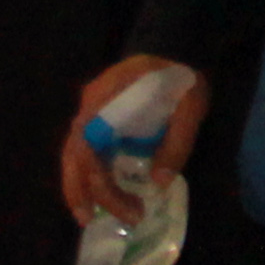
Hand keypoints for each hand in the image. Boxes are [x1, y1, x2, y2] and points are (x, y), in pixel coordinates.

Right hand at [60, 56, 206, 227]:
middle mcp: (91, 105)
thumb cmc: (182, 76)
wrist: (177, 44)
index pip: (90, 150)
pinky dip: (89, 169)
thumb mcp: (190, 108)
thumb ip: (176, 143)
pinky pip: (87, 145)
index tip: (125, 206)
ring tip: (89, 213)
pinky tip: (98, 188)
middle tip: (88, 220)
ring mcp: (92, 108)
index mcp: (107, 101)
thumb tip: (159, 183)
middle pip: (74, 154)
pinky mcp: (99, 113)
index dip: (100, 184)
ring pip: (75, 152)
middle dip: (79, 190)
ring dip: (80, 183)